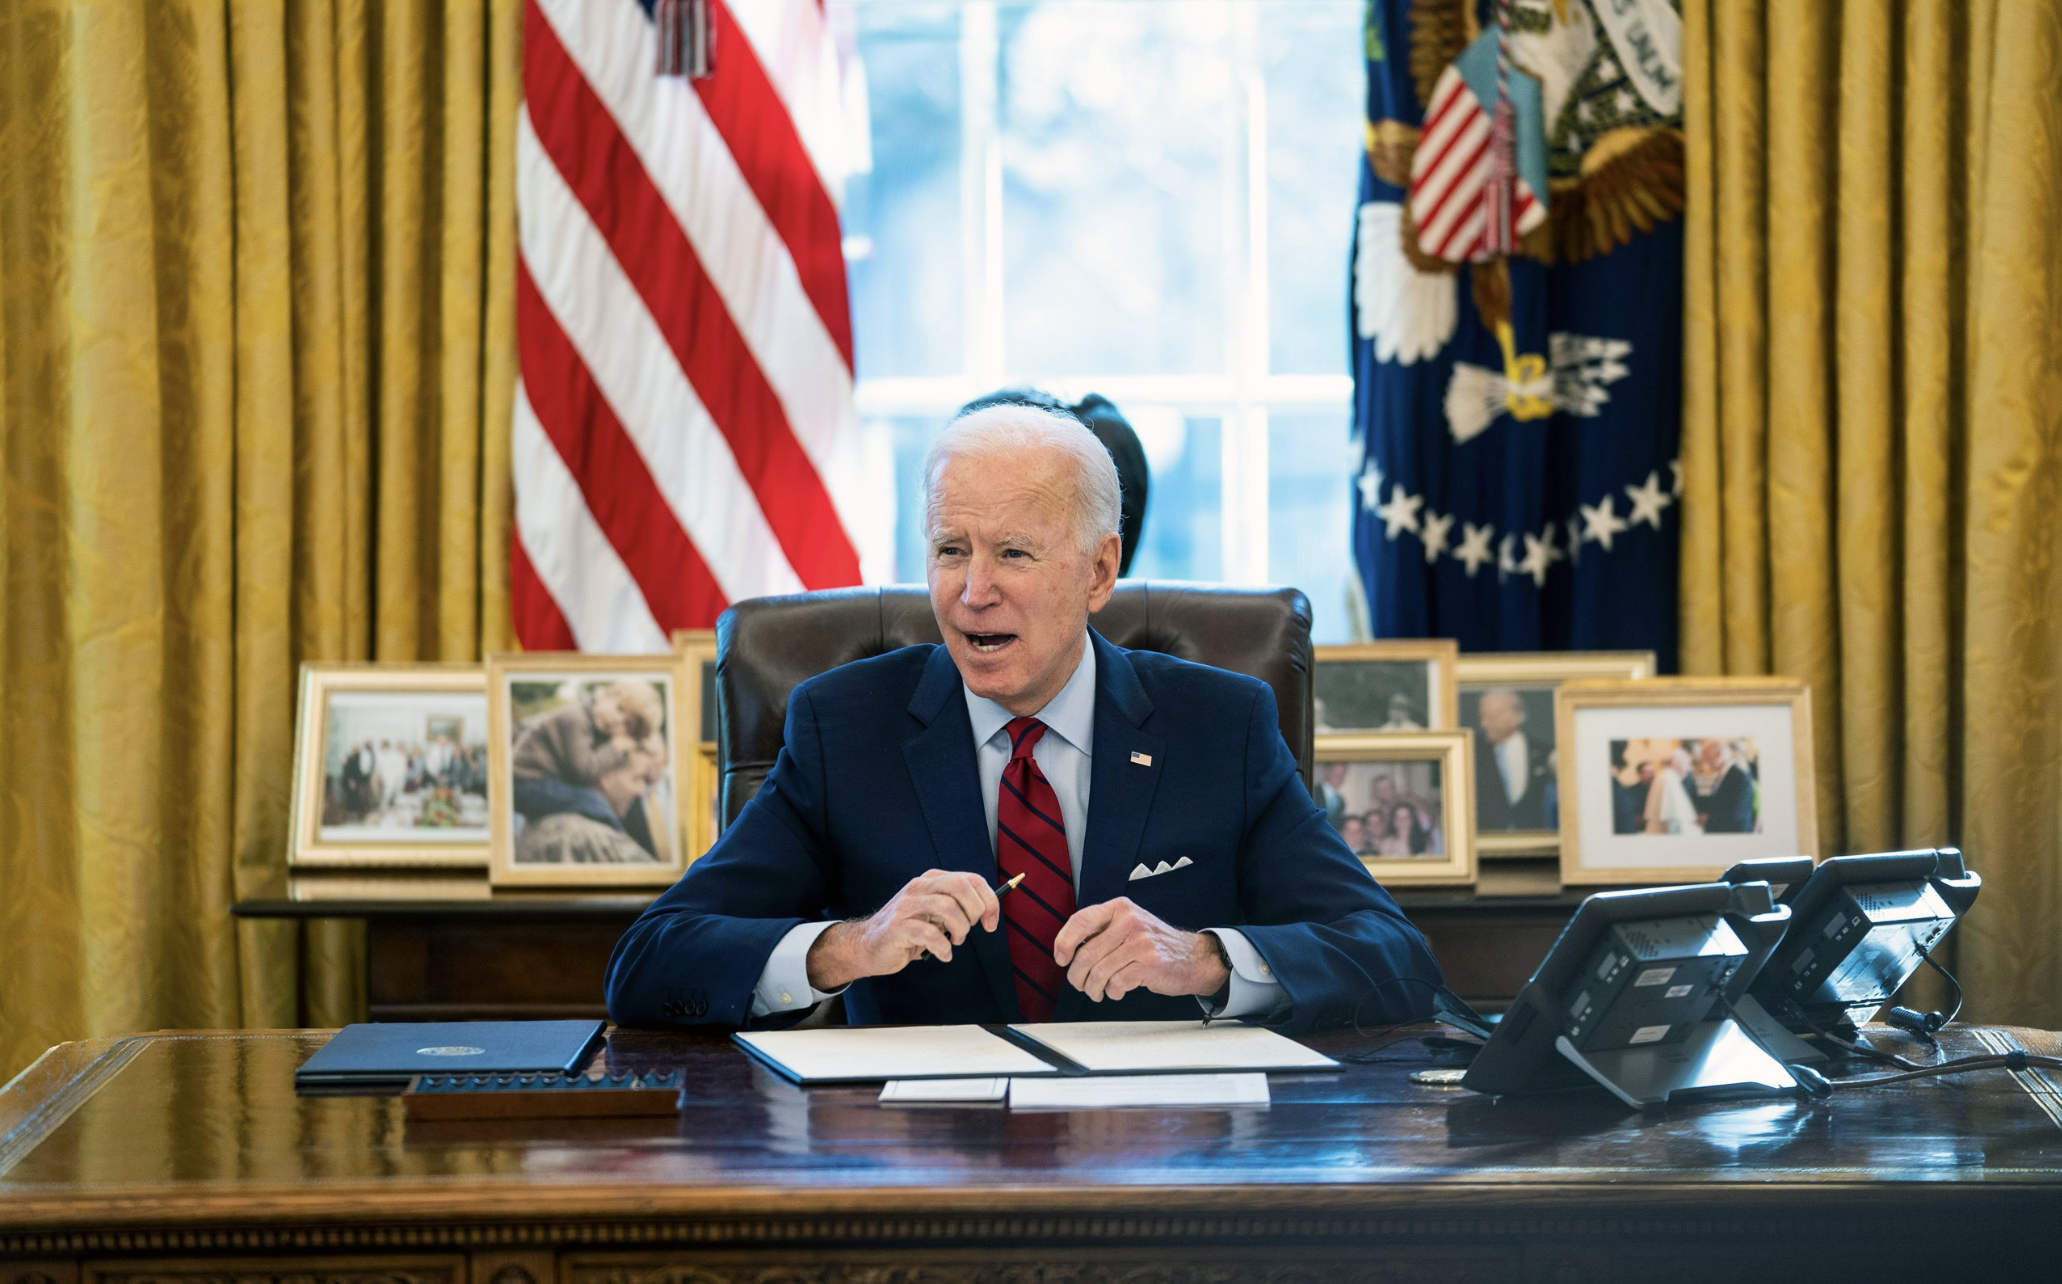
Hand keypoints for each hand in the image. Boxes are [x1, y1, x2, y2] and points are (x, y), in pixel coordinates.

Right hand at [806, 869, 999, 990]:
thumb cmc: (908, 931)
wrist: (868, 946)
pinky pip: (929, 934)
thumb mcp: (935, 914)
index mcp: (932, 881)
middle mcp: (919, 887)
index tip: (991, 923)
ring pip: (947, 908)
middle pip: (960, 886)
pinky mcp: (898, 926)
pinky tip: (942, 954)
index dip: (988, 900)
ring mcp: (907, 905)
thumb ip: (956, 907)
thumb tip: (989, 910)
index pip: (970, 879)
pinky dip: (943, 948)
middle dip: (975, 911)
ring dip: (960, 930)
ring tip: (954, 942)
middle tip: (970, 930)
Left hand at [1052, 897, 1230, 1001]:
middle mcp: (1129, 921)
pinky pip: (1116, 983)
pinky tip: (1118, 990)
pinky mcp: (1149, 964)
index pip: (1080, 921)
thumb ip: (1102, 930)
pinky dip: (1112, 992)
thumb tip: (1066, 948)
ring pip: (1098, 972)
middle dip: (1077, 976)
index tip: (1061, 958)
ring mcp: (1140, 942)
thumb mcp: (1129, 924)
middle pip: (1086, 954)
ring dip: (1093, 988)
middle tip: (1080, 984)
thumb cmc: (1154, 944)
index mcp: (1120, 908)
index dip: (1064, 942)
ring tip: (1098, 990)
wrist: (1193, 957)